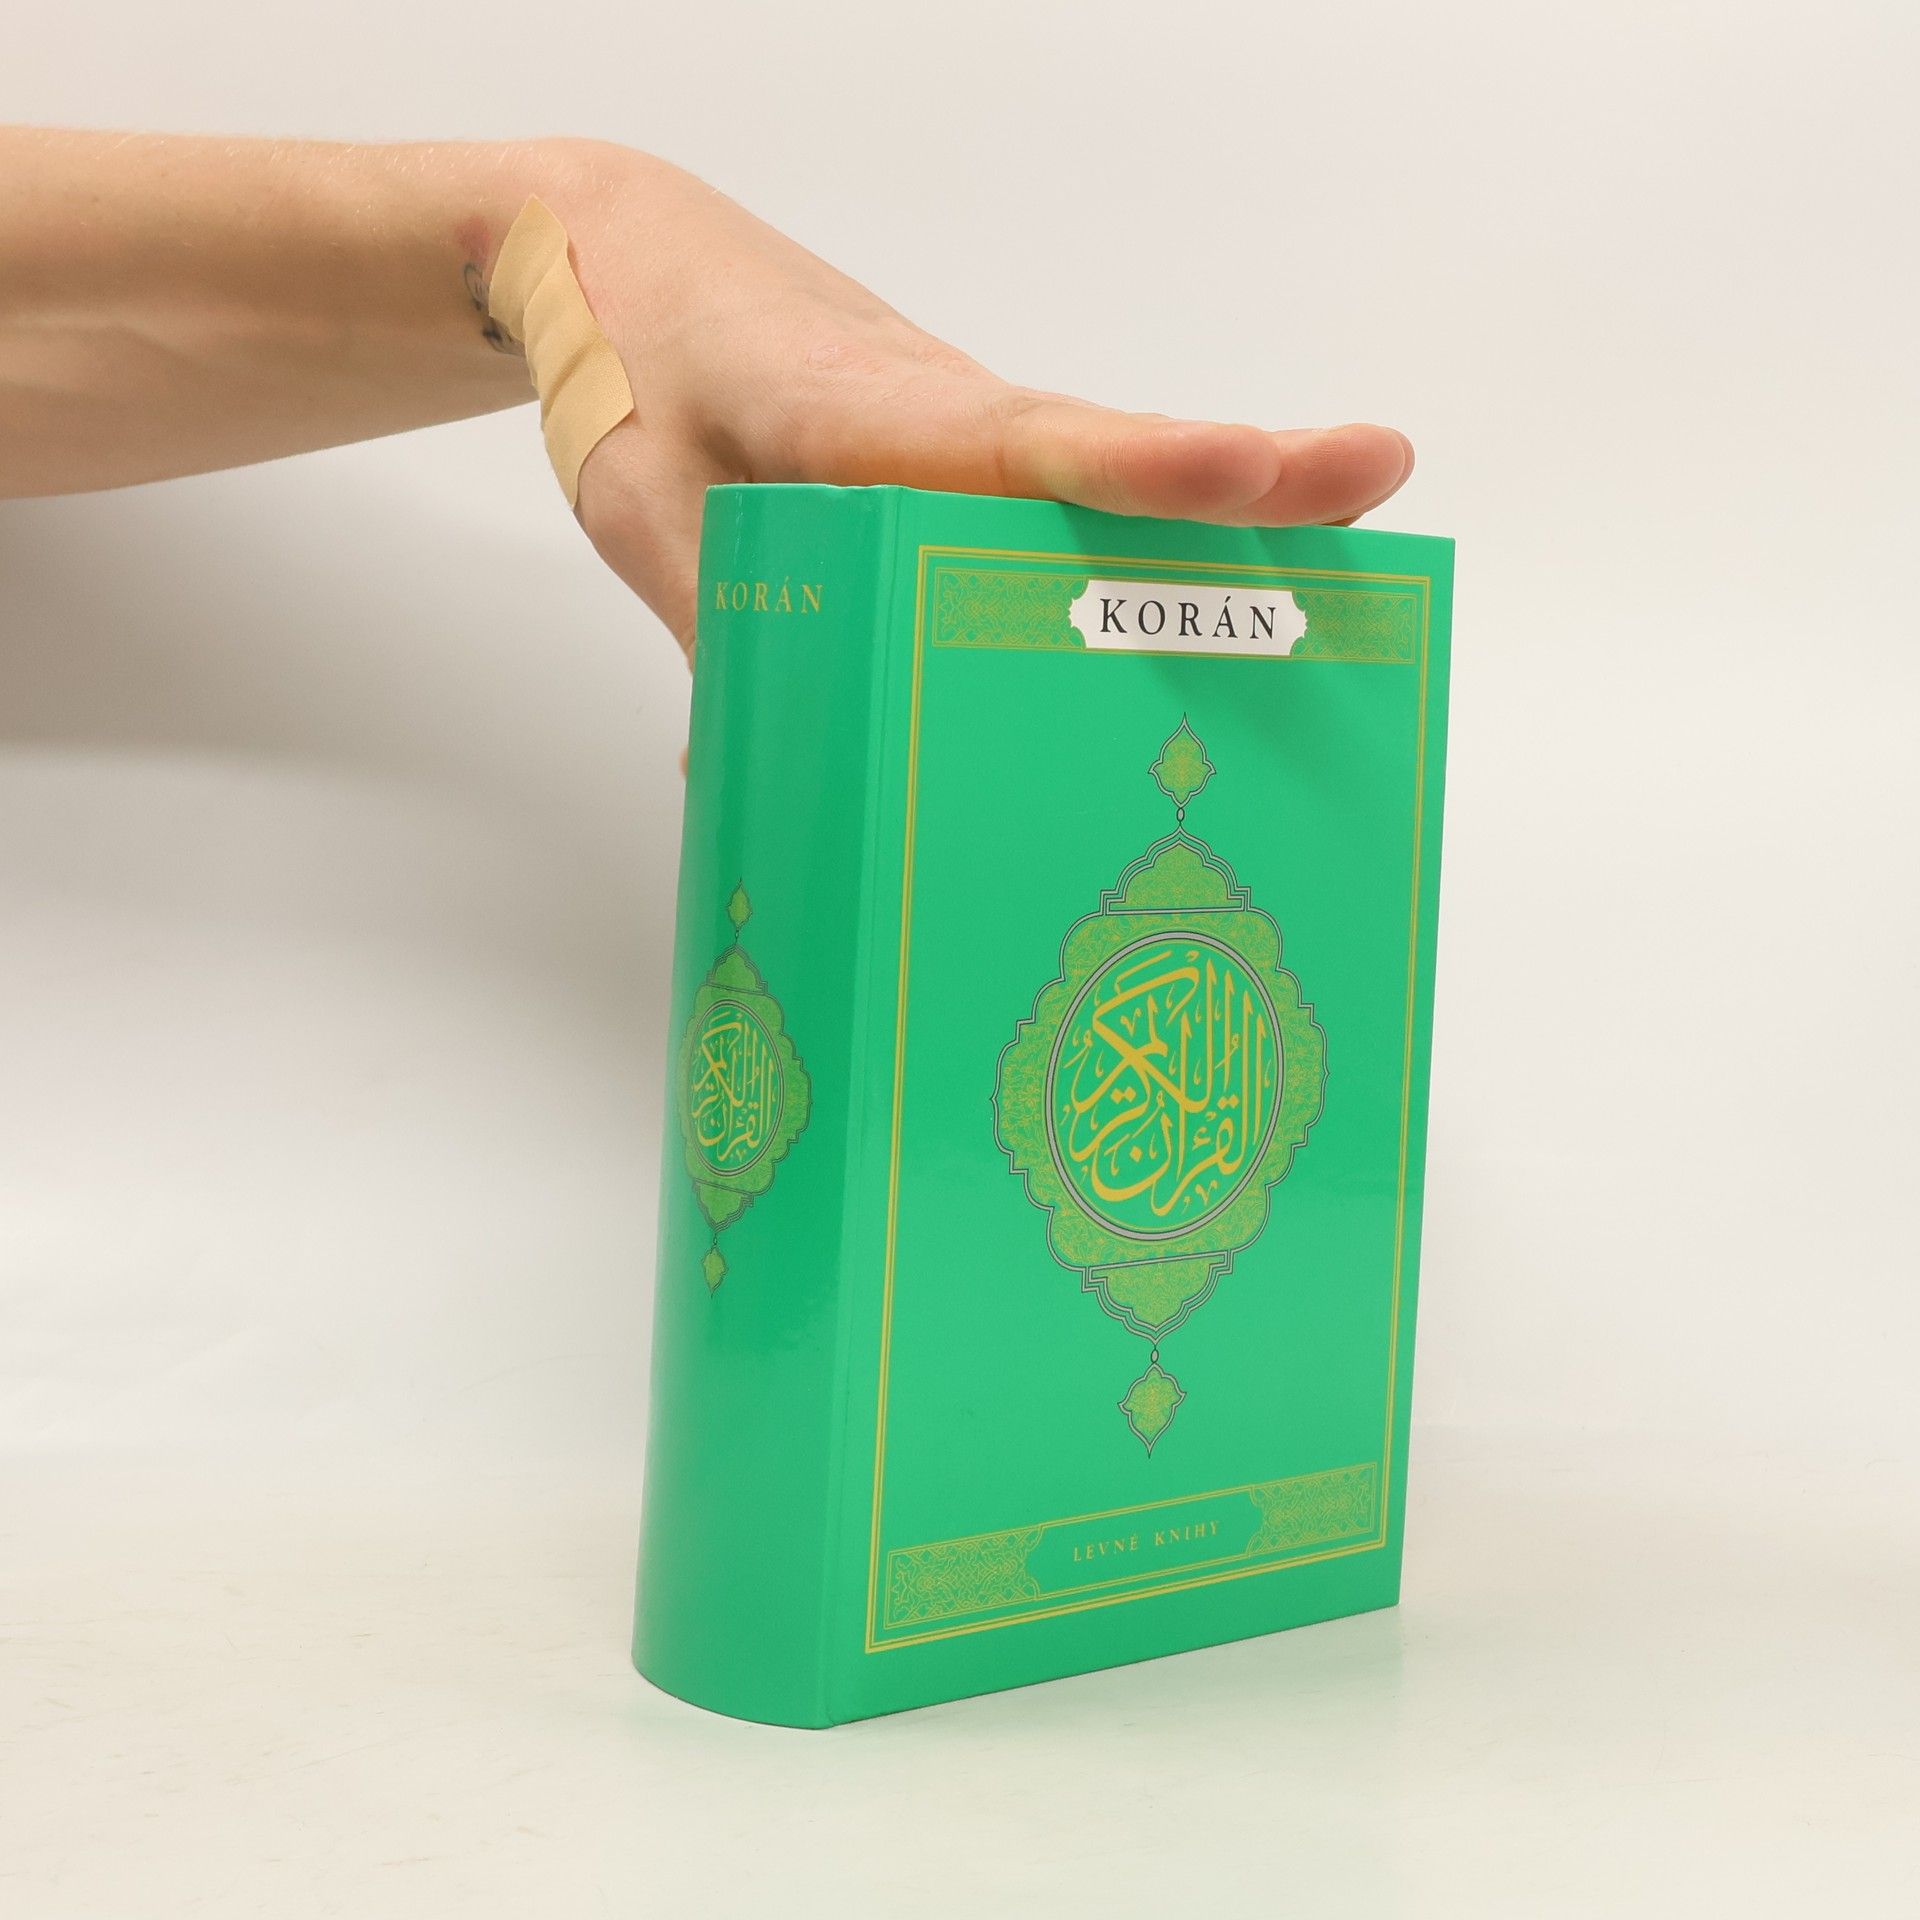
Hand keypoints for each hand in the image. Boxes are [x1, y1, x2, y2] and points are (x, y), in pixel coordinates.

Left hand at [535, 146, 1413, 659]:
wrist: (617, 256)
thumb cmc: (627, 361)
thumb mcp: (647, 505)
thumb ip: (724, 625)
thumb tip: (763, 780)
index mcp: (866, 406)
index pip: (1028, 440)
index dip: (1151, 468)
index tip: (1275, 466)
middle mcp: (947, 411)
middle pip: (1110, 460)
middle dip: (1246, 478)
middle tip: (1378, 482)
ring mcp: (960, 432)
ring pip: (1096, 487)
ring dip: (1209, 525)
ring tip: (1329, 593)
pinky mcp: (951, 458)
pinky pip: (1049, 508)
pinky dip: (1124, 547)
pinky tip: (1161, 632)